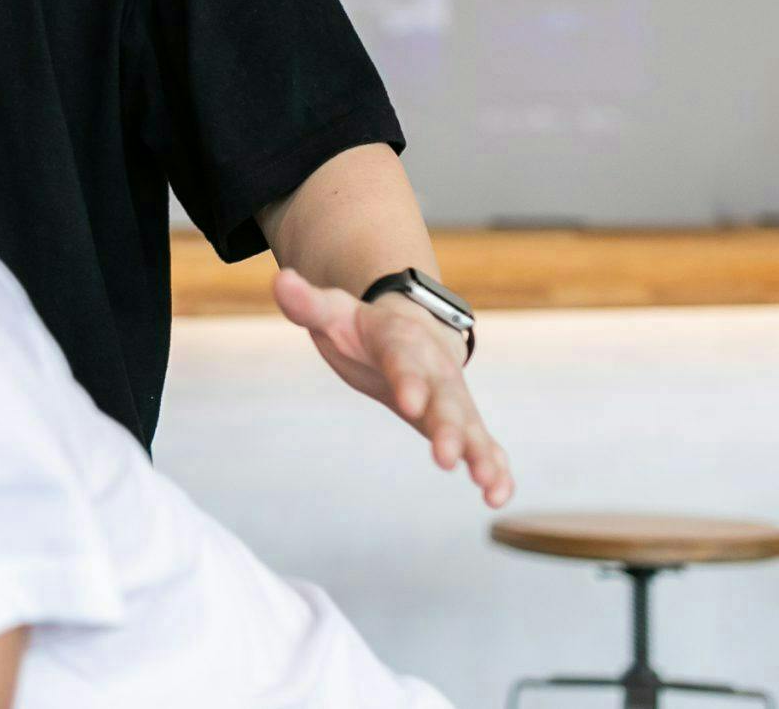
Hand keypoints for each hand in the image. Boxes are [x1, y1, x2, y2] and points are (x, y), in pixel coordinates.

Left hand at [271, 269, 514, 508]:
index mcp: (400, 342)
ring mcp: (452, 397)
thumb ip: (306, 303)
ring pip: (471, 426)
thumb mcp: (331, 310)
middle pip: (444, 400)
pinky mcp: (462, 421)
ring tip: (488, 486)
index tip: (409, 405)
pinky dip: (495, 467)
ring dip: (480, 455)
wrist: (410, 326)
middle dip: (448, 429)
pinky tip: (498, 496)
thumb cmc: (361, 326)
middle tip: (447, 457)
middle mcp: (434, 370)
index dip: (408, 381)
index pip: (403, 361)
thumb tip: (281, 282)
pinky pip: (484, 444)